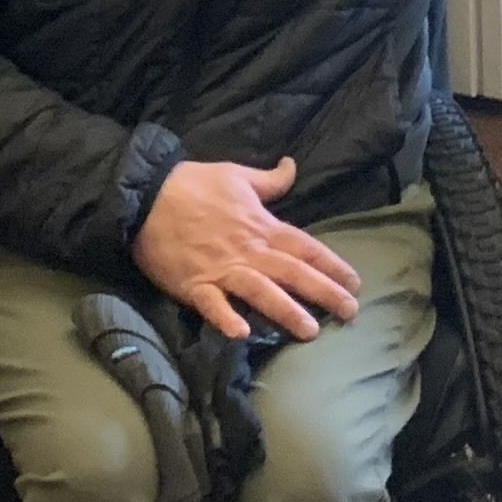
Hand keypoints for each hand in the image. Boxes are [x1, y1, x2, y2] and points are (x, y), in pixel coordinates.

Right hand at [134, 157, 362, 341]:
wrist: (146, 195)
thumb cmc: (193, 183)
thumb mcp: (236, 175)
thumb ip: (269, 179)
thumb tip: (292, 166)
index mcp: (261, 226)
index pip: (305, 247)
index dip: (332, 265)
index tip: (354, 282)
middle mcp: (248, 251)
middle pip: (293, 273)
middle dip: (324, 293)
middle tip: (352, 312)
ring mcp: (221, 269)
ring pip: (261, 292)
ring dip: (286, 311)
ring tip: (311, 331)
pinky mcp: (193, 284)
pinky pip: (212, 305)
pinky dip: (226, 318)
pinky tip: (241, 335)